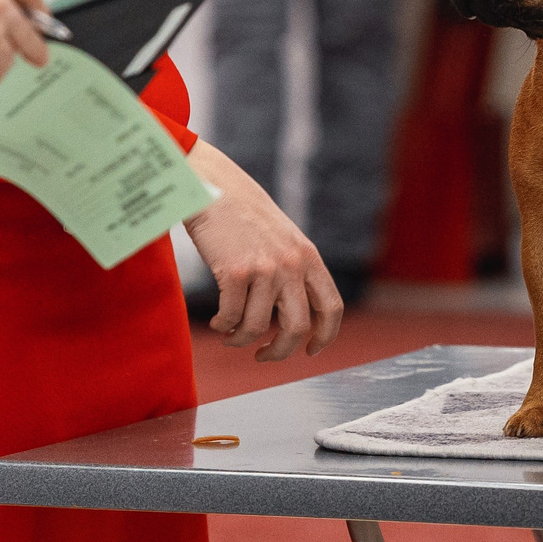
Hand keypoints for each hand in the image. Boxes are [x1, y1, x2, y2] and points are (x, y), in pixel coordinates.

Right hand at [182, 140, 343, 360]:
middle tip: (263, 356)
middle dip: (280, 351)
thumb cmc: (242, 214)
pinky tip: (218, 321)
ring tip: (230, 334)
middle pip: (297, 328)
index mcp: (308, 256)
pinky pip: (231, 317)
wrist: (211, 185)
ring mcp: (264, 268)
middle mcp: (291, 264)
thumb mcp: (282, 238)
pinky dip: (223, 326)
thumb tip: (293, 317)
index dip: (325, 336)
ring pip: (257, 328)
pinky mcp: (235, 271)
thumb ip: (293, 270)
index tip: (311, 350)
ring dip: (240, 339)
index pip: (331, 306)